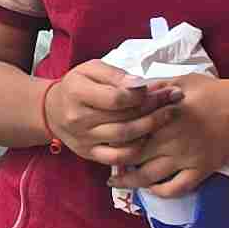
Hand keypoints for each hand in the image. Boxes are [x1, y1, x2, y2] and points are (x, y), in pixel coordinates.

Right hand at [43, 60, 173, 164]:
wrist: (53, 110)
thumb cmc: (77, 86)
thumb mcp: (90, 69)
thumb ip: (115, 75)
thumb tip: (139, 85)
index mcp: (77, 93)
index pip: (116, 98)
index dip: (141, 94)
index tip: (158, 87)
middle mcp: (78, 119)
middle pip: (124, 117)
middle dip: (155, 107)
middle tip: (175, 97)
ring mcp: (84, 139)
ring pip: (125, 138)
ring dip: (152, 126)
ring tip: (169, 114)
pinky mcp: (90, 154)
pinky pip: (117, 158)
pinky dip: (137, 150)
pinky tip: (149, 137)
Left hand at [100, 75, 228, 195]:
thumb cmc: (214, 91)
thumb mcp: (181, 81)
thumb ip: (155, 88)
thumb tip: (129, 92)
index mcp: (164, 114)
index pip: (130, 128)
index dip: (112, 134)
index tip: (101, 135)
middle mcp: (171, 138)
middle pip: (133, 155)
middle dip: (114, 160)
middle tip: (103, 161)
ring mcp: (186, 158)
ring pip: (149, 177)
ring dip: (130, 182)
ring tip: (116, 181)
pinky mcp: (201, 171)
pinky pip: (176, 188)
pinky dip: (160, 192)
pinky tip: (150, 189)